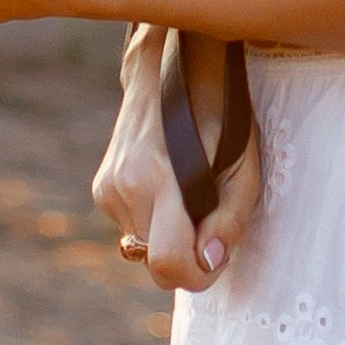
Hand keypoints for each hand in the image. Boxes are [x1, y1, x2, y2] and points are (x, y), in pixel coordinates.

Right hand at [93, 24, 260, 293]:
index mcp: (161, 180)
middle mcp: (125, 188)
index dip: (196, 276)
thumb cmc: (218, 115)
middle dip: (188, 251)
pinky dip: (154, 218)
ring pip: (145, 246)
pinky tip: (167, 182)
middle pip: (157, 261)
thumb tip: (209, 263)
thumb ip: (230, 219)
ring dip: (171, 232)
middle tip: (211, 213)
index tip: (215, 259)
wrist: (167, 68)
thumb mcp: (243, 163)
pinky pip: (134, 227)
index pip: (165, 263)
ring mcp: (107, 188)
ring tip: (188, 188)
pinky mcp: (101, 188)